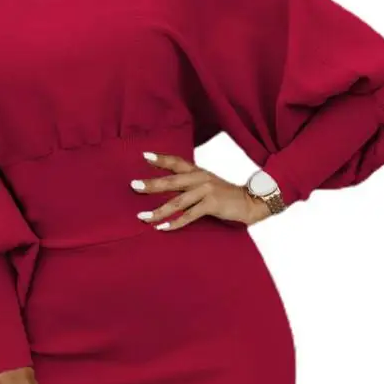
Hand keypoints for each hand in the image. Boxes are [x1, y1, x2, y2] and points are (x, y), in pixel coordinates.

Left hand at [131, 152, 270, 229]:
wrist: (250, 203)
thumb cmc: (226, 197)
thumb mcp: (208, 185)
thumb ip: (190, 185)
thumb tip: (167, 189)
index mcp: (198, 172)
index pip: (177, 162)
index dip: (161, 159)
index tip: (144, 156)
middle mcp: (200, 178)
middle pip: (171, 181)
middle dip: (151, 184)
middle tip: (133, 186)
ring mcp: (206, 190)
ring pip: (177, 202)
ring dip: (158, 211)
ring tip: (143, 217)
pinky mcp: (212, 204)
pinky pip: (189, 215)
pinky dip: (174, 223)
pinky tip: (162, 228)